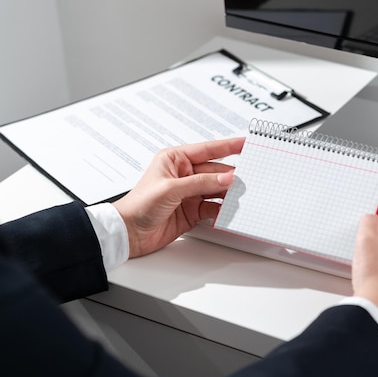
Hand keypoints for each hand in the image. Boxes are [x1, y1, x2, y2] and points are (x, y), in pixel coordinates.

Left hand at [113, 137, 244, 258]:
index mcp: (175, 159)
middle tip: (249, 177)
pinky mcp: (193, 211)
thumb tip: (226, 178)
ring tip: (243, 193)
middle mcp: (184, 174)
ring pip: (217, 189)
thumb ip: (201, 183)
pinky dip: (223, 209)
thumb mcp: (171, 189)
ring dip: (229, 193)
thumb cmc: (138, 205)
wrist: (128, 233)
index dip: (229, 146)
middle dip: (231, 175)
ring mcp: (190, 193)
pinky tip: (230, 209)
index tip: (246, 143)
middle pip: (216, 171)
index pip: (208, 149)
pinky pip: (213, 207)